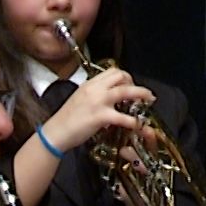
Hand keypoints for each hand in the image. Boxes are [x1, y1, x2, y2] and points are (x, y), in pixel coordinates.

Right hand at [36, 67, 152, 153]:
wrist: (55, 133)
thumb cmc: (65, 120)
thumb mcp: (78, 99)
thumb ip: (92, 95)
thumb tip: (106, 97)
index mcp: (89, 84)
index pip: (112, 72)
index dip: (125, 77)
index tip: (129, 85)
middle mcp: (94, 89)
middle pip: (121, 76)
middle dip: (135, 83)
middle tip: (141, 93)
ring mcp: (98, 102)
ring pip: (126, 91)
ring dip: (141, 94)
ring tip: (149, 100)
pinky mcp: (101, 116)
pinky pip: (124, 117)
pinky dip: (134, 121)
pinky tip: (138, 125)